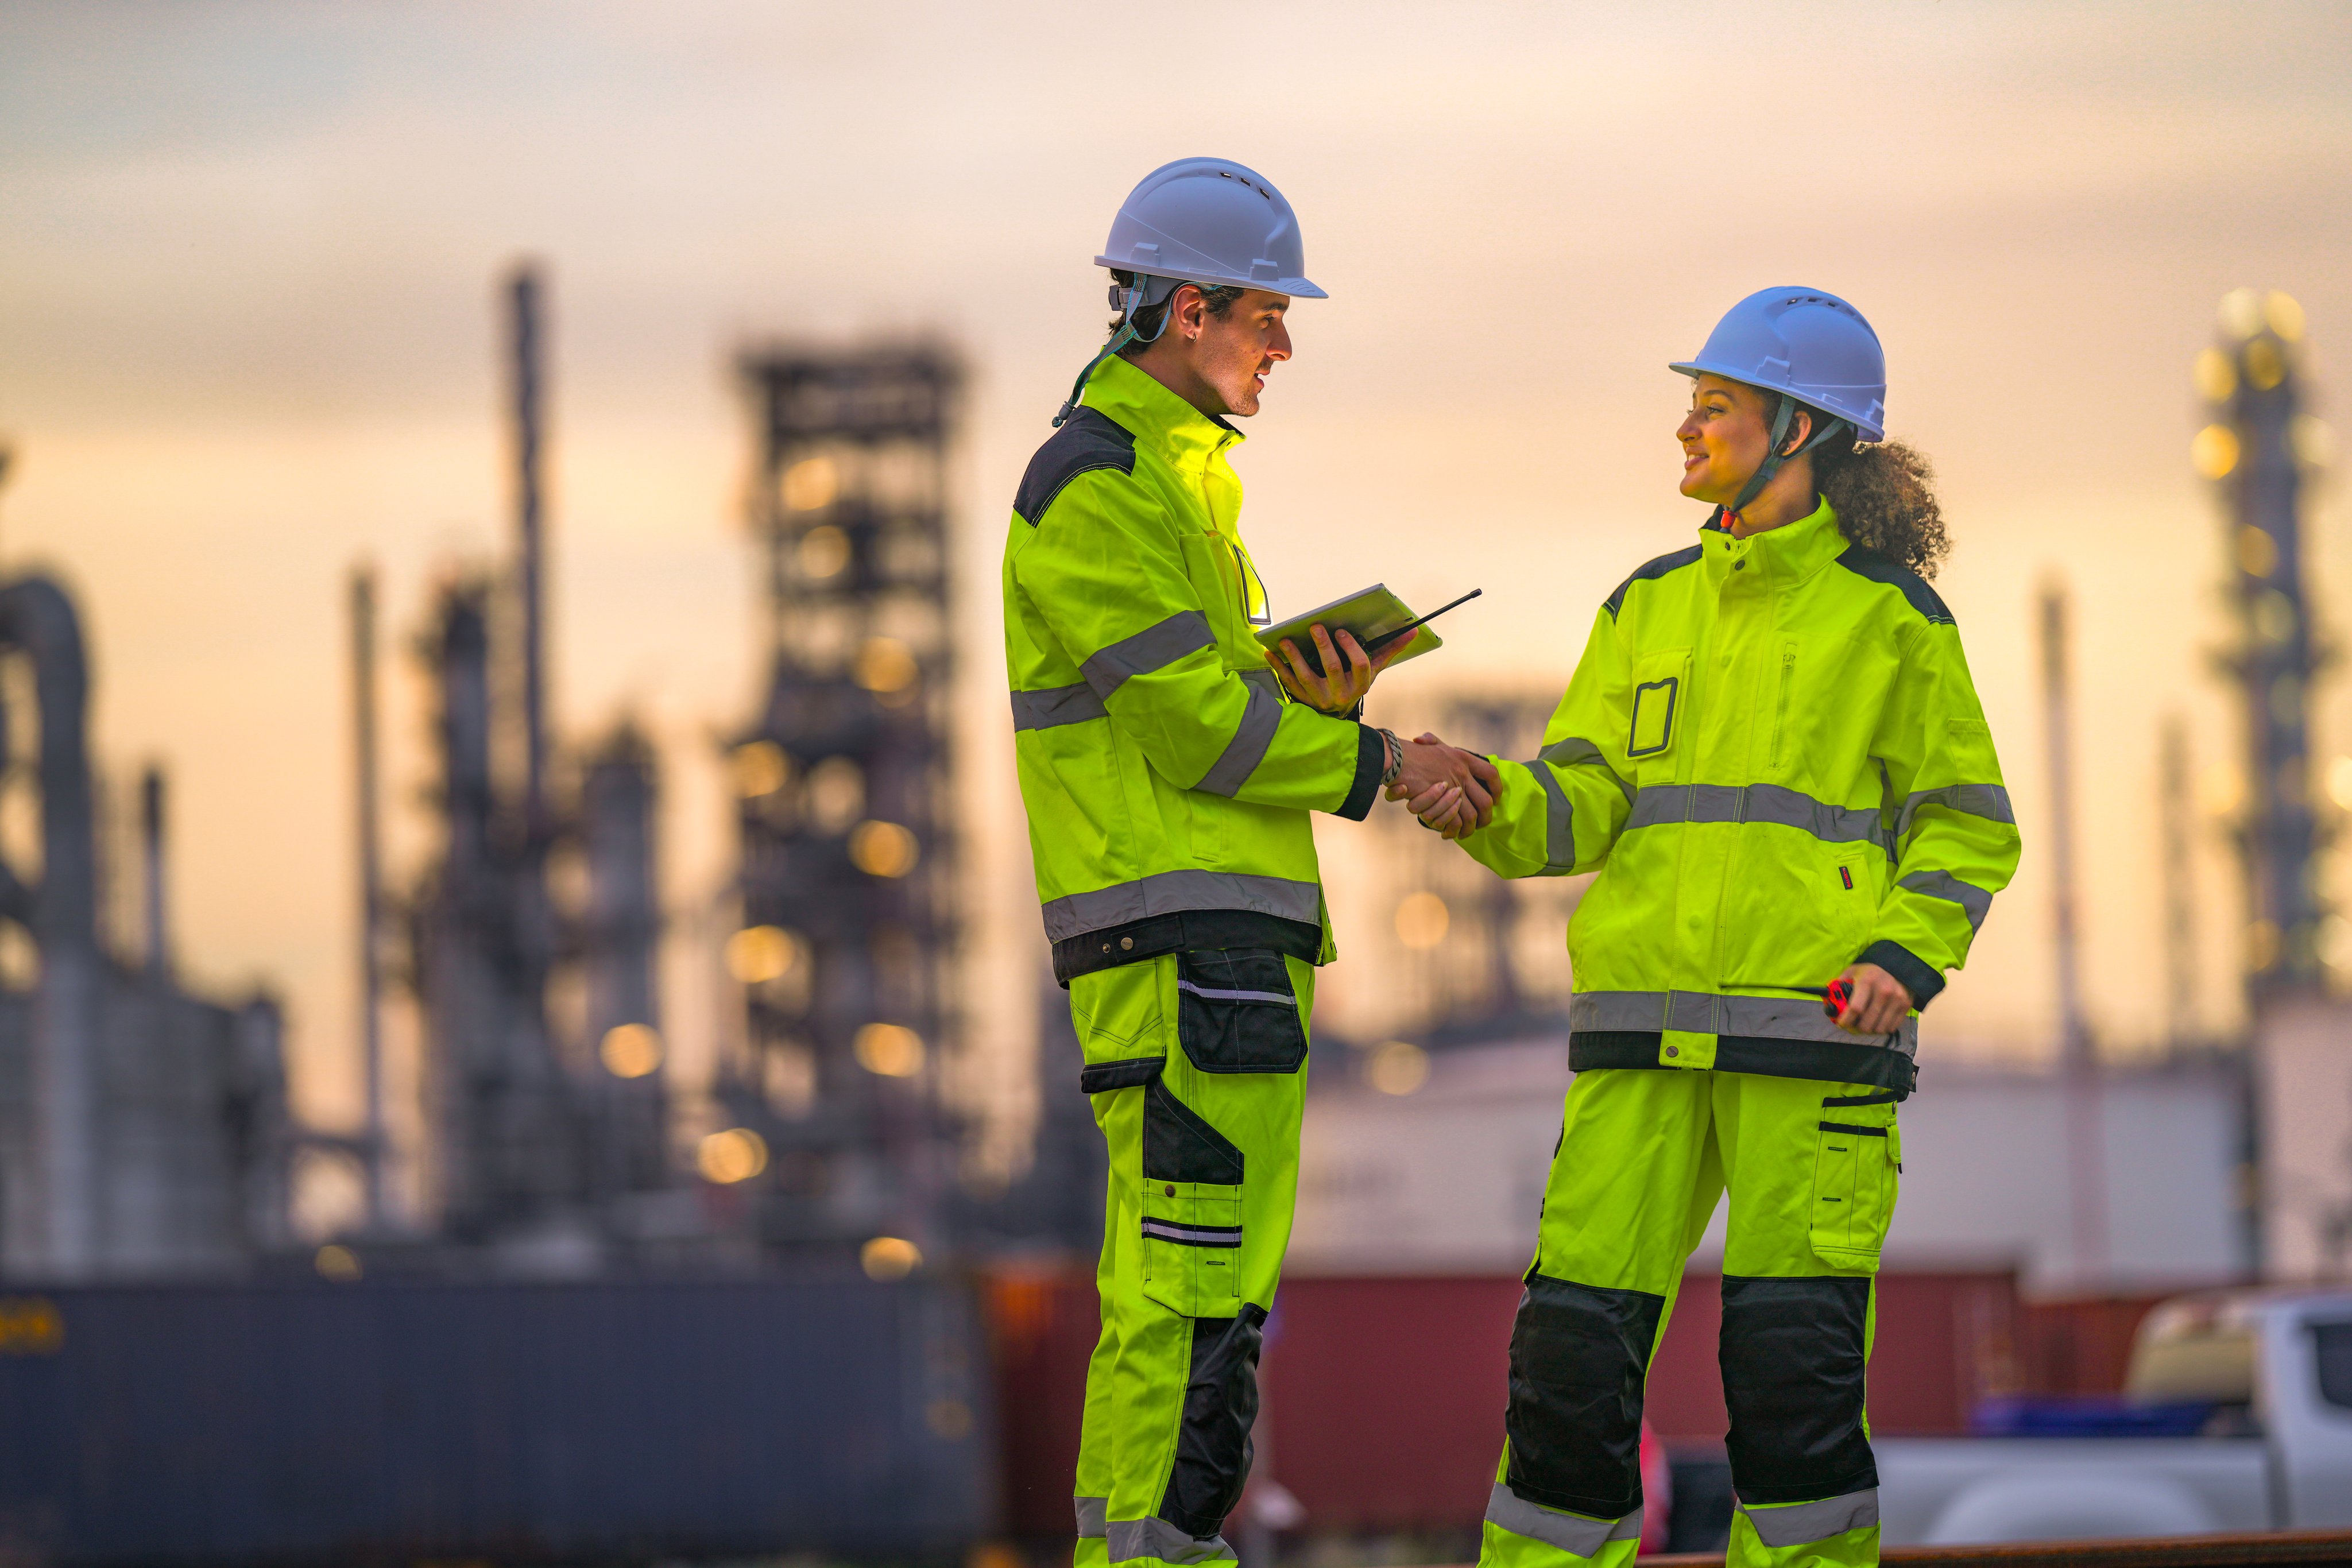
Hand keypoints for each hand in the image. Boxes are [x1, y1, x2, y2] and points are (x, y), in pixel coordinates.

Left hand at [1268, 625, 1416, 714]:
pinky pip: (1288, 684)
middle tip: (1315, 627)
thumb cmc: (1354, 683)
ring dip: (1294, 658)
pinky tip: (1269, 653)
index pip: (1360, 666)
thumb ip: (1390, 650)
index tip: (1342, 632)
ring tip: (1285, 640)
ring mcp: (1320, 700)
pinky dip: (1278, 668)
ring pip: (1306, 678)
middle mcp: (1341, 694)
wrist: (1337, 716)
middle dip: (1323, 647)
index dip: (1351, 649)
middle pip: (1332, 669)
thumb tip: (1413, 631)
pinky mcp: (1302, 701)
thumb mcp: (1373, 670)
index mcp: (1360, 684)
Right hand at [1392, 734, 1499, 839]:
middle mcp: (1462, 772)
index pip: (1491, 774)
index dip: (1497, 788)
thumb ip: (1432, 742)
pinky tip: (1450, 833)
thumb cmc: (1408, 753)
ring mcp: (1453, 787)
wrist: (1395, 757)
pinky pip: (1455, 821)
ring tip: (1465, 833)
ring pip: (1471, 815)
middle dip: (1486, 817)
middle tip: (1482, 824)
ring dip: (1470, 828)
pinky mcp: (1441, 802)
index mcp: (1462, 757)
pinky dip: (1454, 830)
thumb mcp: (1427, 744)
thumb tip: (1426, 739)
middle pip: (1485, 801)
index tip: (1495, 799)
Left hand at [1831, 962, 1912, 1033]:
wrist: (1898, 965)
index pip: (1855, 1009)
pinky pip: (1892, 1027)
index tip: (1841, 1024)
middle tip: (1853, 1025)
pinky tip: (1877, 1022)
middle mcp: (1884, 991)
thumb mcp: (1853, 972)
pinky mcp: (1906, 1005)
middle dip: (1856, 1028)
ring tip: (1865, 1024)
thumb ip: (1839, 985)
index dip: (1846, 1020)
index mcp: (1867, 982)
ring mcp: (1897, 999)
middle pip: (1867, 1023)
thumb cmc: (1870, 971)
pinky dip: (1882, 1028)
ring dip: (1870, 1030)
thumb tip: (1829, 1001)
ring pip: (1880, 1028)